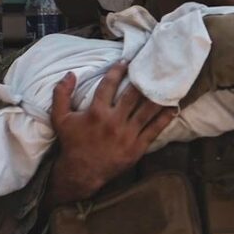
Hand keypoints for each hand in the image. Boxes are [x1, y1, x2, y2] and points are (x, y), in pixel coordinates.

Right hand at [45, 61, 174, 206]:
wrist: (81, 172)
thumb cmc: (72, 143)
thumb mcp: (60, 118)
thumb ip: (61, 94)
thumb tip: (70, 73)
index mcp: (96, 112)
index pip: (109, 85)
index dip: (118, 70)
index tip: (127, 61)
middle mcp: (114, 122)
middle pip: (133, 95)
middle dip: (143, 79)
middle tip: (153, 67)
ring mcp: (127, 135)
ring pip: (147, 111)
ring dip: (158, 96)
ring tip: (168, 83)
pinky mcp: (137, 147)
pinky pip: (154, 130)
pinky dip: (165, 118)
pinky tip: (174, 107)